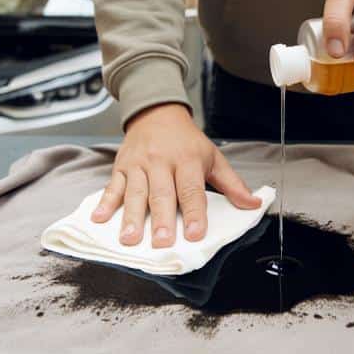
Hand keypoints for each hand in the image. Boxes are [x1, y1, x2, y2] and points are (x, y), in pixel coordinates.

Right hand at [90, 103, 260, 246]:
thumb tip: (254, 204)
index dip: (195, 212)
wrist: (156, 112)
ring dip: (132, 217)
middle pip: (162, 194)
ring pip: (136, 193)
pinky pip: (112, 186)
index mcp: (187, 160)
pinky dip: (105, 203)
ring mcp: (139, 165)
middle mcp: (161, 162)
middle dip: (162, 219)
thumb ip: (232, 183)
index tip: (196, 233)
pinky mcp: (121, 167)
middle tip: (162, 242)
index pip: (192, 189)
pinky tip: (99, 219)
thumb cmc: (186, 141)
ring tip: (130, 239)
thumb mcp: (213, 156)